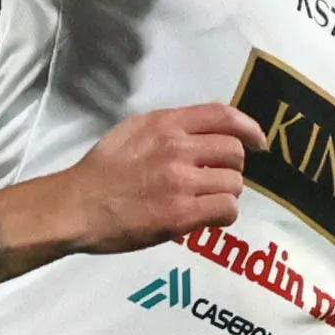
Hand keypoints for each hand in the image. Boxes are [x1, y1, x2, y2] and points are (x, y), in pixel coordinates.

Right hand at [0, 105, 254, 256]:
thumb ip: (168, 128)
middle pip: (234, 152)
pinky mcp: (180, 214)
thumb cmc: (101, 171)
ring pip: (234, 183)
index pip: (223, 116)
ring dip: (227, 193)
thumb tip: (202, 131)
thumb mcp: (132, 131)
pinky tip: (208, 218)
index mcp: (165, 124)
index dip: (249, 128)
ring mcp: (180, 182)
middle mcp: (177, 148)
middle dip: (232, 167)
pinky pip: (226, 209)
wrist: (77, 206)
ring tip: (207, 201)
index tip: (258, 142)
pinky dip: (224, 215)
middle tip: (217, 179)